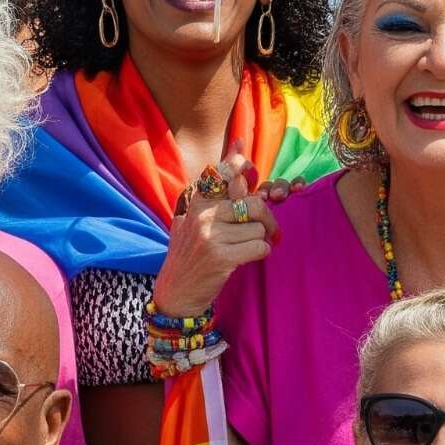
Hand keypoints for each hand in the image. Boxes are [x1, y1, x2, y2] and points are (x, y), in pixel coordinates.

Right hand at [153, 146, 279, 317]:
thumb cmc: (190, 254)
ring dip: (261, 240)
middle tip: (268, 229)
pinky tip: (250, 256)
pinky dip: (261, 252)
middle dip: (267, 218)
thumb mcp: (191, 221)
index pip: (222, 174)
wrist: (176, 292)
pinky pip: (259, 247)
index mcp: (197, 204)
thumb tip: (238, 152)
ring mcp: (211, 237)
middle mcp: (203, 216)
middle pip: (253, 204)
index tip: (246, 159)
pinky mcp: (222, 258)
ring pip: (258, 229)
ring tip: (249, 247)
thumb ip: (213, 194)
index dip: (238, 164)